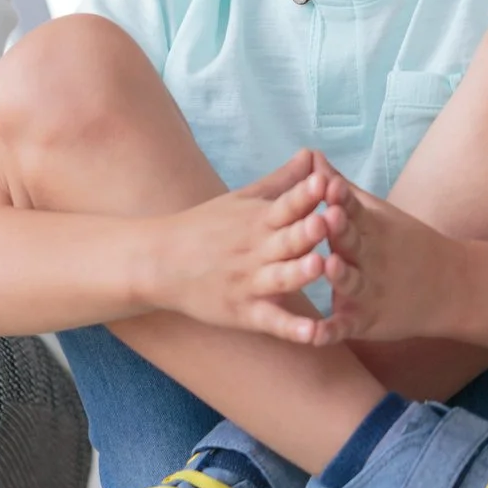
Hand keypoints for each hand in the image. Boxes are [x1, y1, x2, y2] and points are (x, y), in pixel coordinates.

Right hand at [138, 149, 350, 344]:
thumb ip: (282, 181)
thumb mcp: (242, 199)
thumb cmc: (205, 227)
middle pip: (287, 239)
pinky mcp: (244, 313)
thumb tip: (313, 154)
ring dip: (300, 272)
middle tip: (329, 220)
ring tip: (320, 266)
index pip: (285, 204)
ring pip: (281, 278)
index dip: (305, 194)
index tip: (326, 181)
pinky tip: (313, 334)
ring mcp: (250, 283)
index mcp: (258, 220)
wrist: (159, 262)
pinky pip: (272, 321)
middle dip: (308, 230)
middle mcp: (256, 250)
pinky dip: (292, 329)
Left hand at [308, 177, 466, 344]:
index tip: (327, 184)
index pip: (354, 210)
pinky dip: (331, 331)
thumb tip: (311, 157)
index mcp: (371, 230)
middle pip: (353, 243)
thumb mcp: (377, 214)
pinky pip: (345, 327)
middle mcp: (370, 259)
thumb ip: (340, 189)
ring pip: (352, 282)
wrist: (450, 287)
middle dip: (340, 230)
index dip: (341, 198)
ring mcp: (370, 291)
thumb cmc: (403, 244)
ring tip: (328, 266)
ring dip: (340, 275)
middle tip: (326, 216)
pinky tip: (313, 335)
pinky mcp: (366, 321)